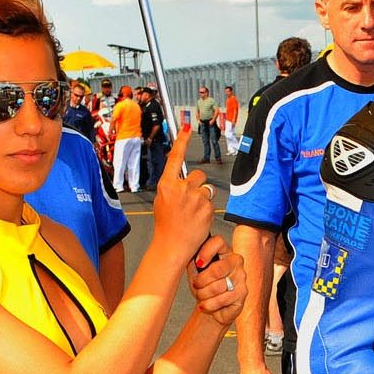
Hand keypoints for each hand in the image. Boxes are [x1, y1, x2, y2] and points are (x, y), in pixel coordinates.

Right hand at [152, 146, 213, 261]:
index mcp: (167, 185)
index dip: (182, 142)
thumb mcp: (163, 201)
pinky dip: (206, 210)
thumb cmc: (166, 225)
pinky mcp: (207, 207)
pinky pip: (211, 203)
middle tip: (191, 201)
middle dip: (197, 185)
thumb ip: (173, 187)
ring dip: (203, 199)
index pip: (175, 158)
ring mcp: (195, 197)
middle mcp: (181, 188)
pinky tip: (198, 220)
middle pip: (198, 175)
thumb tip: (183, 179)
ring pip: (206, 190)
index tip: (187, 128)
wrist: (172, 245)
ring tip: (193, 213)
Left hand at [188, 235, 244, 325]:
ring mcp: (241, 280)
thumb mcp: (194, 270)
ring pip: (218, 287)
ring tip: (200, 296)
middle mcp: (236, 263)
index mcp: (225, 252)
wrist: (211, 306)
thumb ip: (192, 259)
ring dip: (203, 295)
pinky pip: (221, 300)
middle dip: (201, 281)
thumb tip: (185, 254)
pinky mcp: (241, 296)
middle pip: (216, 269)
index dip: (205, 252)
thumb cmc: (203, 285)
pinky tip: (206, 305)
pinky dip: (209, 305)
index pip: (218, 242)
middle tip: (196, 286)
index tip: (198, 264)